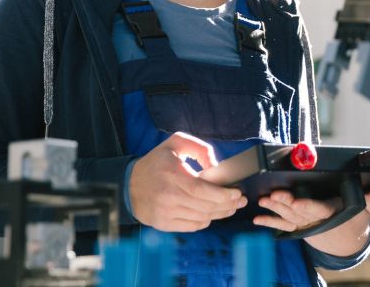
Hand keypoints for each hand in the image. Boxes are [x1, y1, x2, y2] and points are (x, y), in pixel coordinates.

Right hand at [129, 131, 246, 231]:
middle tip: (241, 201)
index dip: (222, 195)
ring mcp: (165, 213)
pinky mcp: (163, 224)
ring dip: (220, 214)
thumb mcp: (175, 143)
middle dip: (228, 205)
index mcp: (172, 176)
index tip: (237, 193)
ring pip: (201, 218)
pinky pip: (192, 226)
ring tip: (232, 208)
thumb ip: (199, 148)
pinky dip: (205, 221)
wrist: (128, 186)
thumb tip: (215, 165)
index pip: (202, 191)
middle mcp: (168, 197)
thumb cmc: (156, 162)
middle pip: (205, 206)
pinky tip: (213, 214)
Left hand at [255, 180, 369, 256]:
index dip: (305, 206)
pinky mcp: (298, 226)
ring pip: (288, 217)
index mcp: (331, 213)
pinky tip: (256, 217)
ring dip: (274, 210)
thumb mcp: (366, 207)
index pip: (317, 209)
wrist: (344, 240)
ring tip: (263, 201)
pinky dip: (268, 221)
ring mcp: (305, 224)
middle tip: (272, 195)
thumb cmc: (354, 218)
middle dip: (285, 203)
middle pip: (298, 212)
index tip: (295, 201)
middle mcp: (316, 220)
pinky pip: (281, 225)